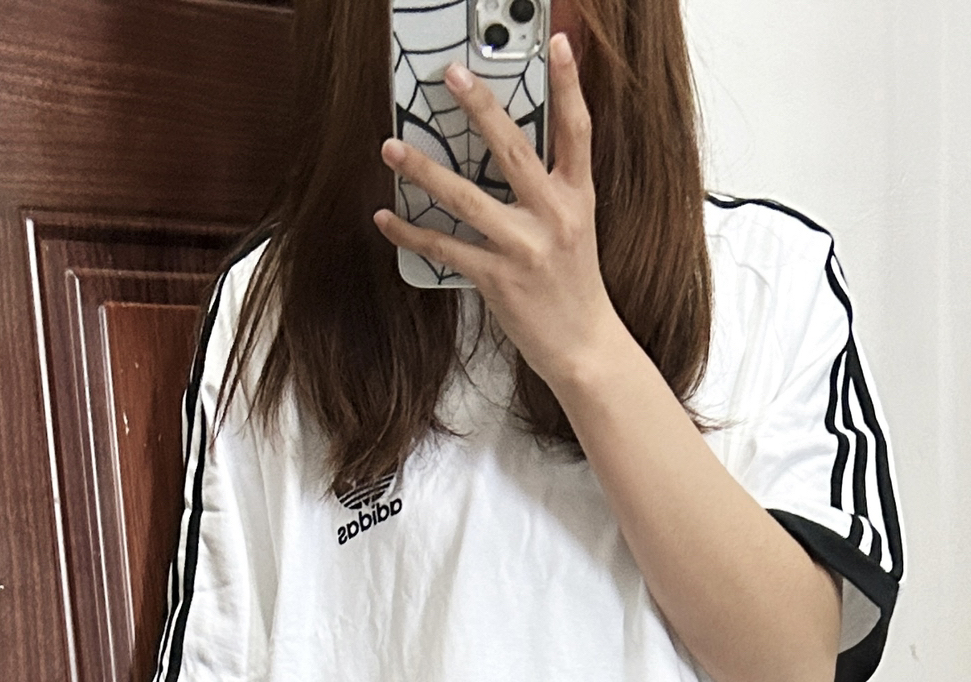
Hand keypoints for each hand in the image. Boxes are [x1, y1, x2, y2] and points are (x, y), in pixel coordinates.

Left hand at [375, 34, 621, 397]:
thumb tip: (514, 147)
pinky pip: (447, 250)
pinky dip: (412, 234)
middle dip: (480, 107)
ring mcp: (524, 248)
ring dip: (425, 170)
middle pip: (513, 149)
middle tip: (450, 74)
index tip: (555, 43)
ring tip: (393, 146)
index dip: (569, 84)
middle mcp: (553, 216)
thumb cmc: (575, 287)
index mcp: (576, 197)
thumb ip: (552, 186)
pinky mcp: (499, 280)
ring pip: (467, 198)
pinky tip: (387, 218)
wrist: (584, 348)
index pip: (577, 130)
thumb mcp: (576, 227)